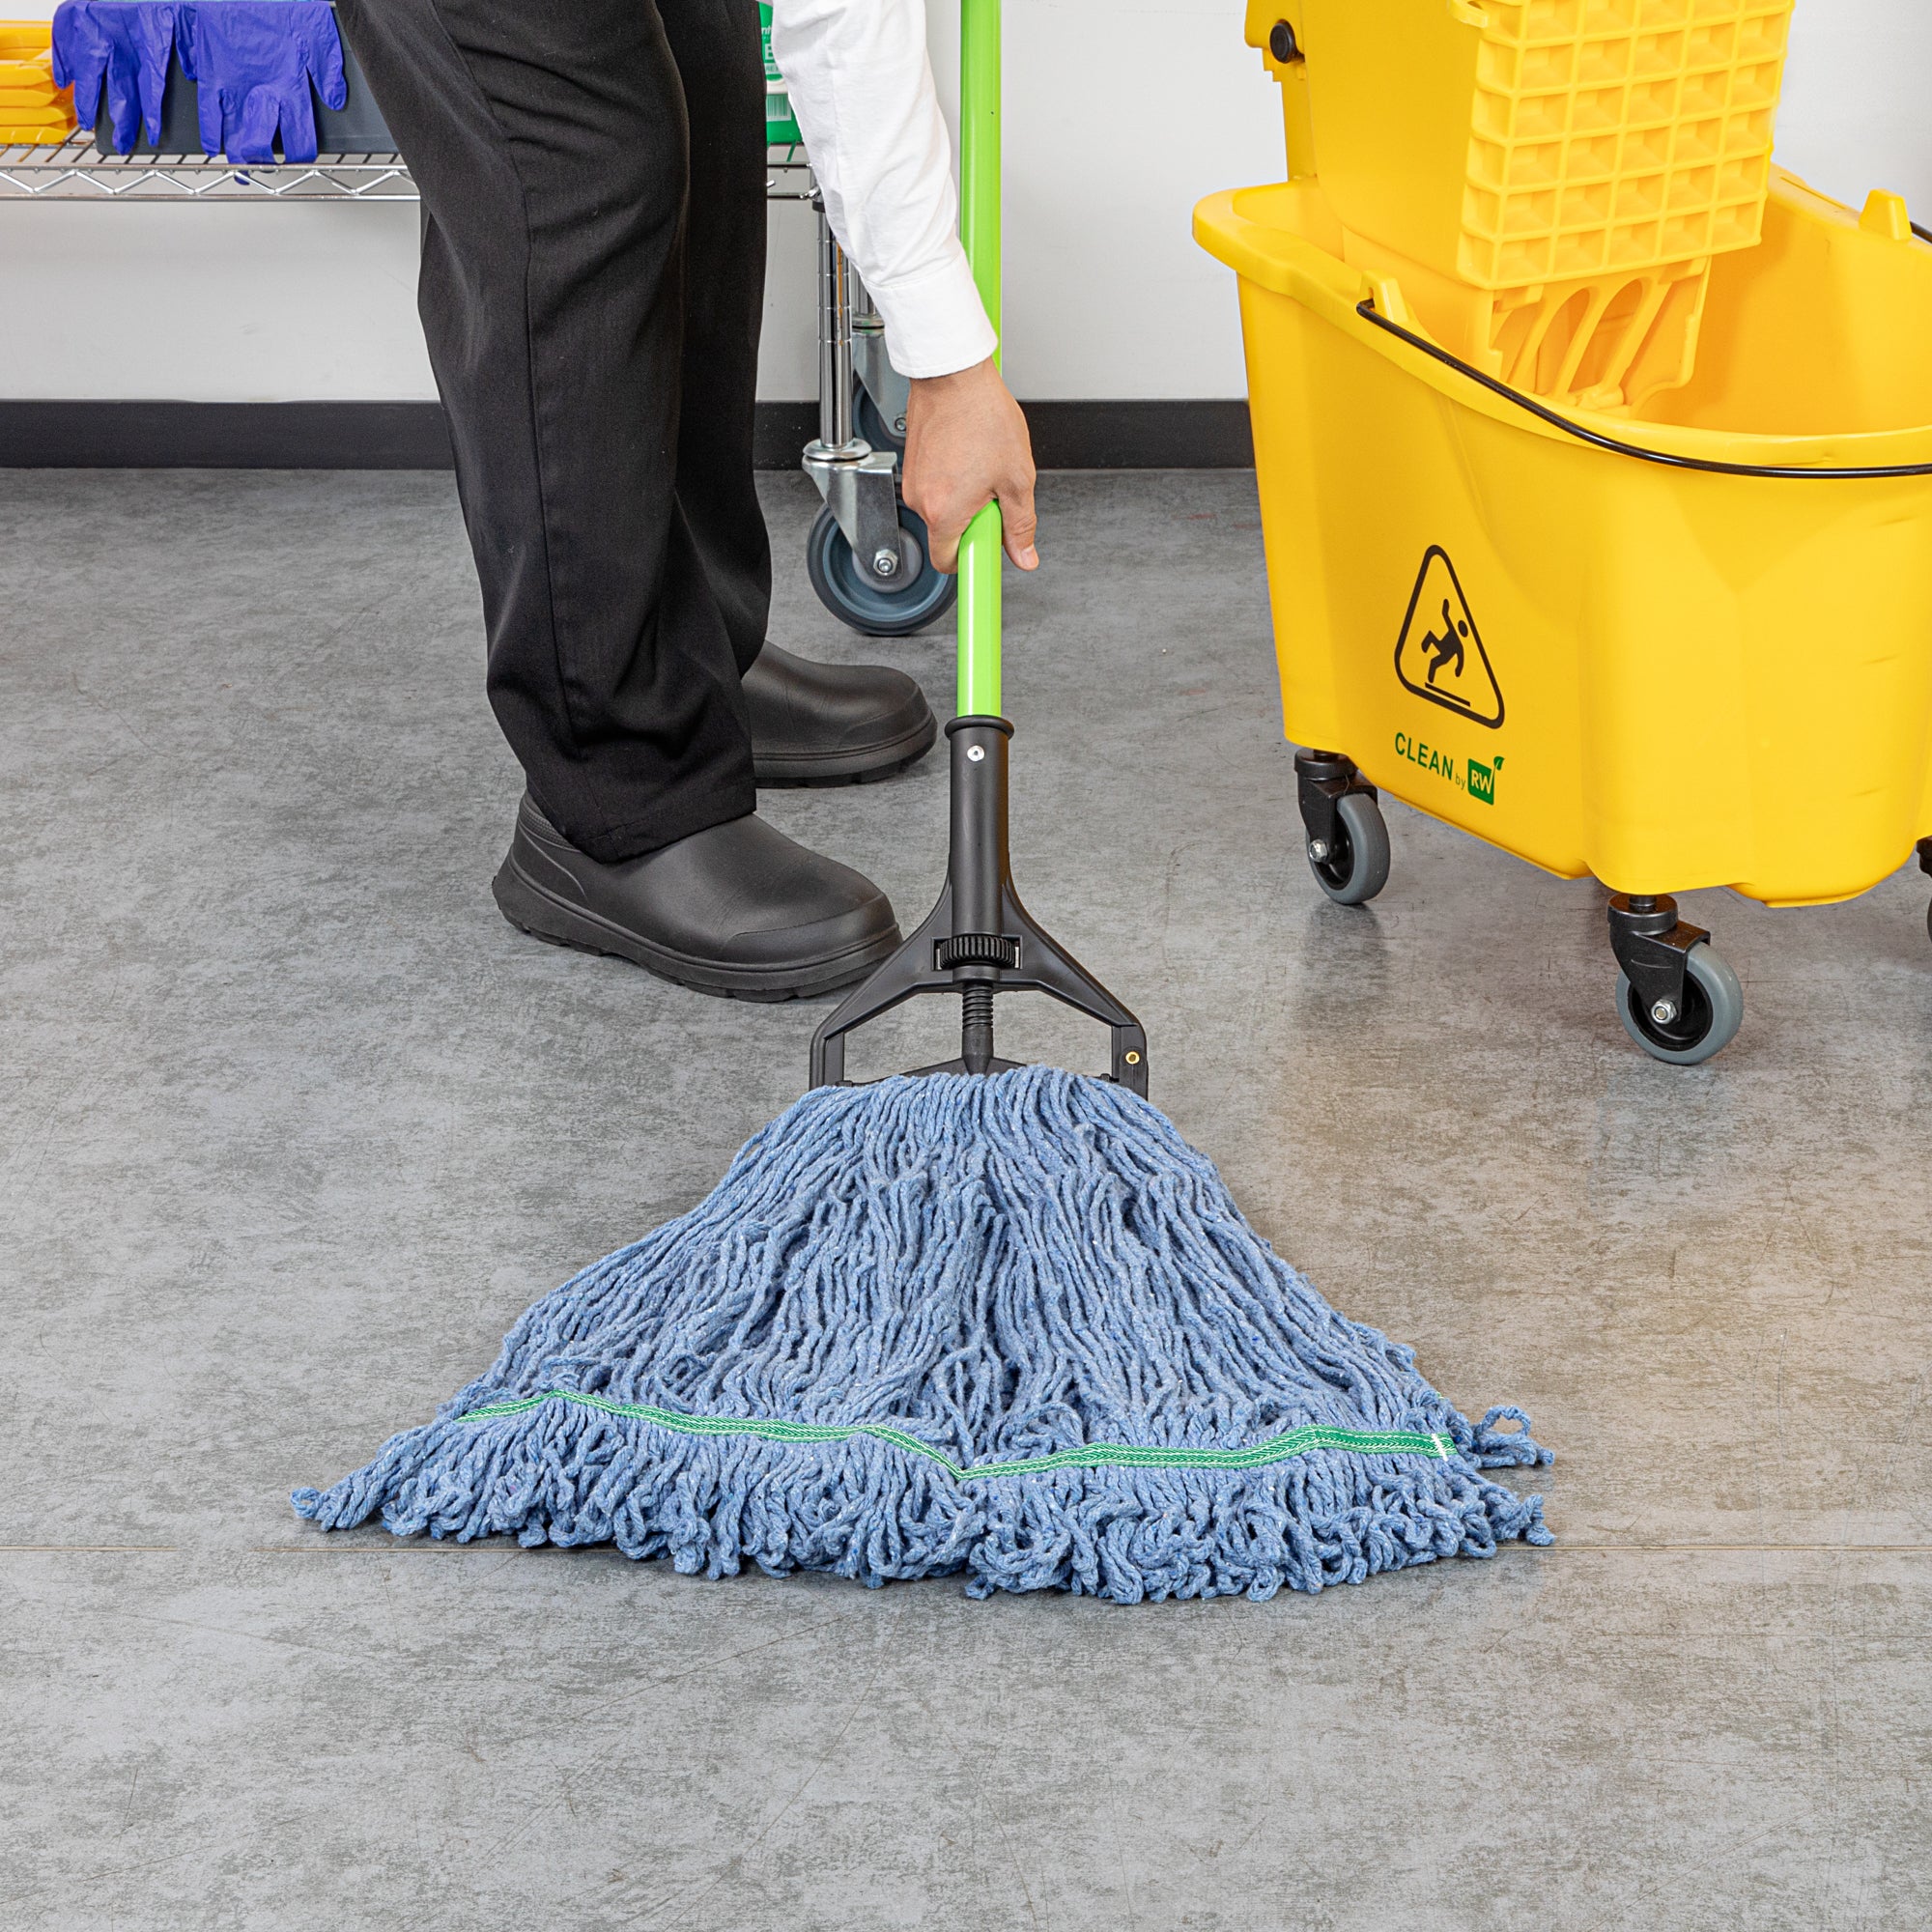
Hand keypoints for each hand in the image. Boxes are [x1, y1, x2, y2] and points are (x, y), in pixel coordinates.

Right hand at [900, 357, 1038, 574]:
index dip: (971, 561)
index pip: (949, 564)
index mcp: (945, 512)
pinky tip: (968, 454)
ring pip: (942, 510)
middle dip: (974, 524)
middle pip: (948, 535)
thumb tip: (1024, 556)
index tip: (987, 558)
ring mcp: (912, 482)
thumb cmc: (982, 415)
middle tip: (995, 495)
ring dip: (964, 499)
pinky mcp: (911, 465)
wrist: (954, 374)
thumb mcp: (1017, 478)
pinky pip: (934, 488)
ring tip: (982, 466)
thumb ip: (1021, 525)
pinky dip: (952, 481)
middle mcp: (921, 501)